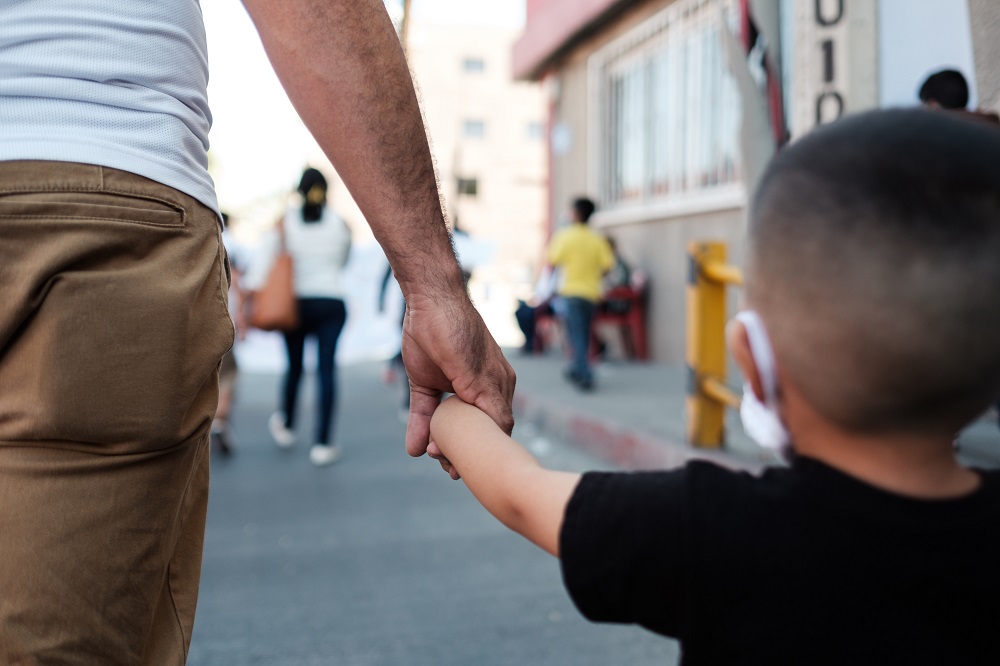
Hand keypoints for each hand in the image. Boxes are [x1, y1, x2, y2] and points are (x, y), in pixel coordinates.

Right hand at [401, 291, 514, 459]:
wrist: (432, 297)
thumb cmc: (431, 332)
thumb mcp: (423, 384)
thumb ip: (423, 417)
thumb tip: (413, 451)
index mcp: (488, 385)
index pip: (488, 427)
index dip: (469, 448)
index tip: (446, 461)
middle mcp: (500, 384)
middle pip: (494, 434)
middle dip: (469, 455)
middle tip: (447, 469)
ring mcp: (498, 382)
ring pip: (495, 432)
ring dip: (467, 450)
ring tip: (440, 457)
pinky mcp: (486, 379)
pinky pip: (493, 419)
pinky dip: (475, 439)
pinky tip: (449, 447)